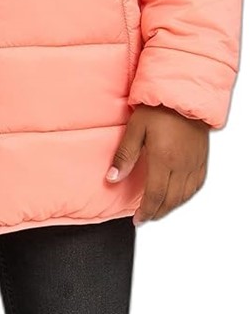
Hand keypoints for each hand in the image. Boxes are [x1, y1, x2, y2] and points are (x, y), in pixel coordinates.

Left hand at [105, 104, 209, 225]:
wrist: (183, 94)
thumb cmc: (158, 108)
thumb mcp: (135, 128)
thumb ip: (124, 155)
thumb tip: (112, 178)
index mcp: (164, 159)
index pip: (155, 196)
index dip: (146, 211)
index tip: (138, 219)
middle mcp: (182, 165)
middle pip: (171, 201)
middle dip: (157, 212)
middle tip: (146, 217)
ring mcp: (194, 163)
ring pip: (185, 196)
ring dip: (171, 207)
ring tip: (159, 210)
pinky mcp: (202, 159)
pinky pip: (197, 185)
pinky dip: (187, 196)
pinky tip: (179, 196)